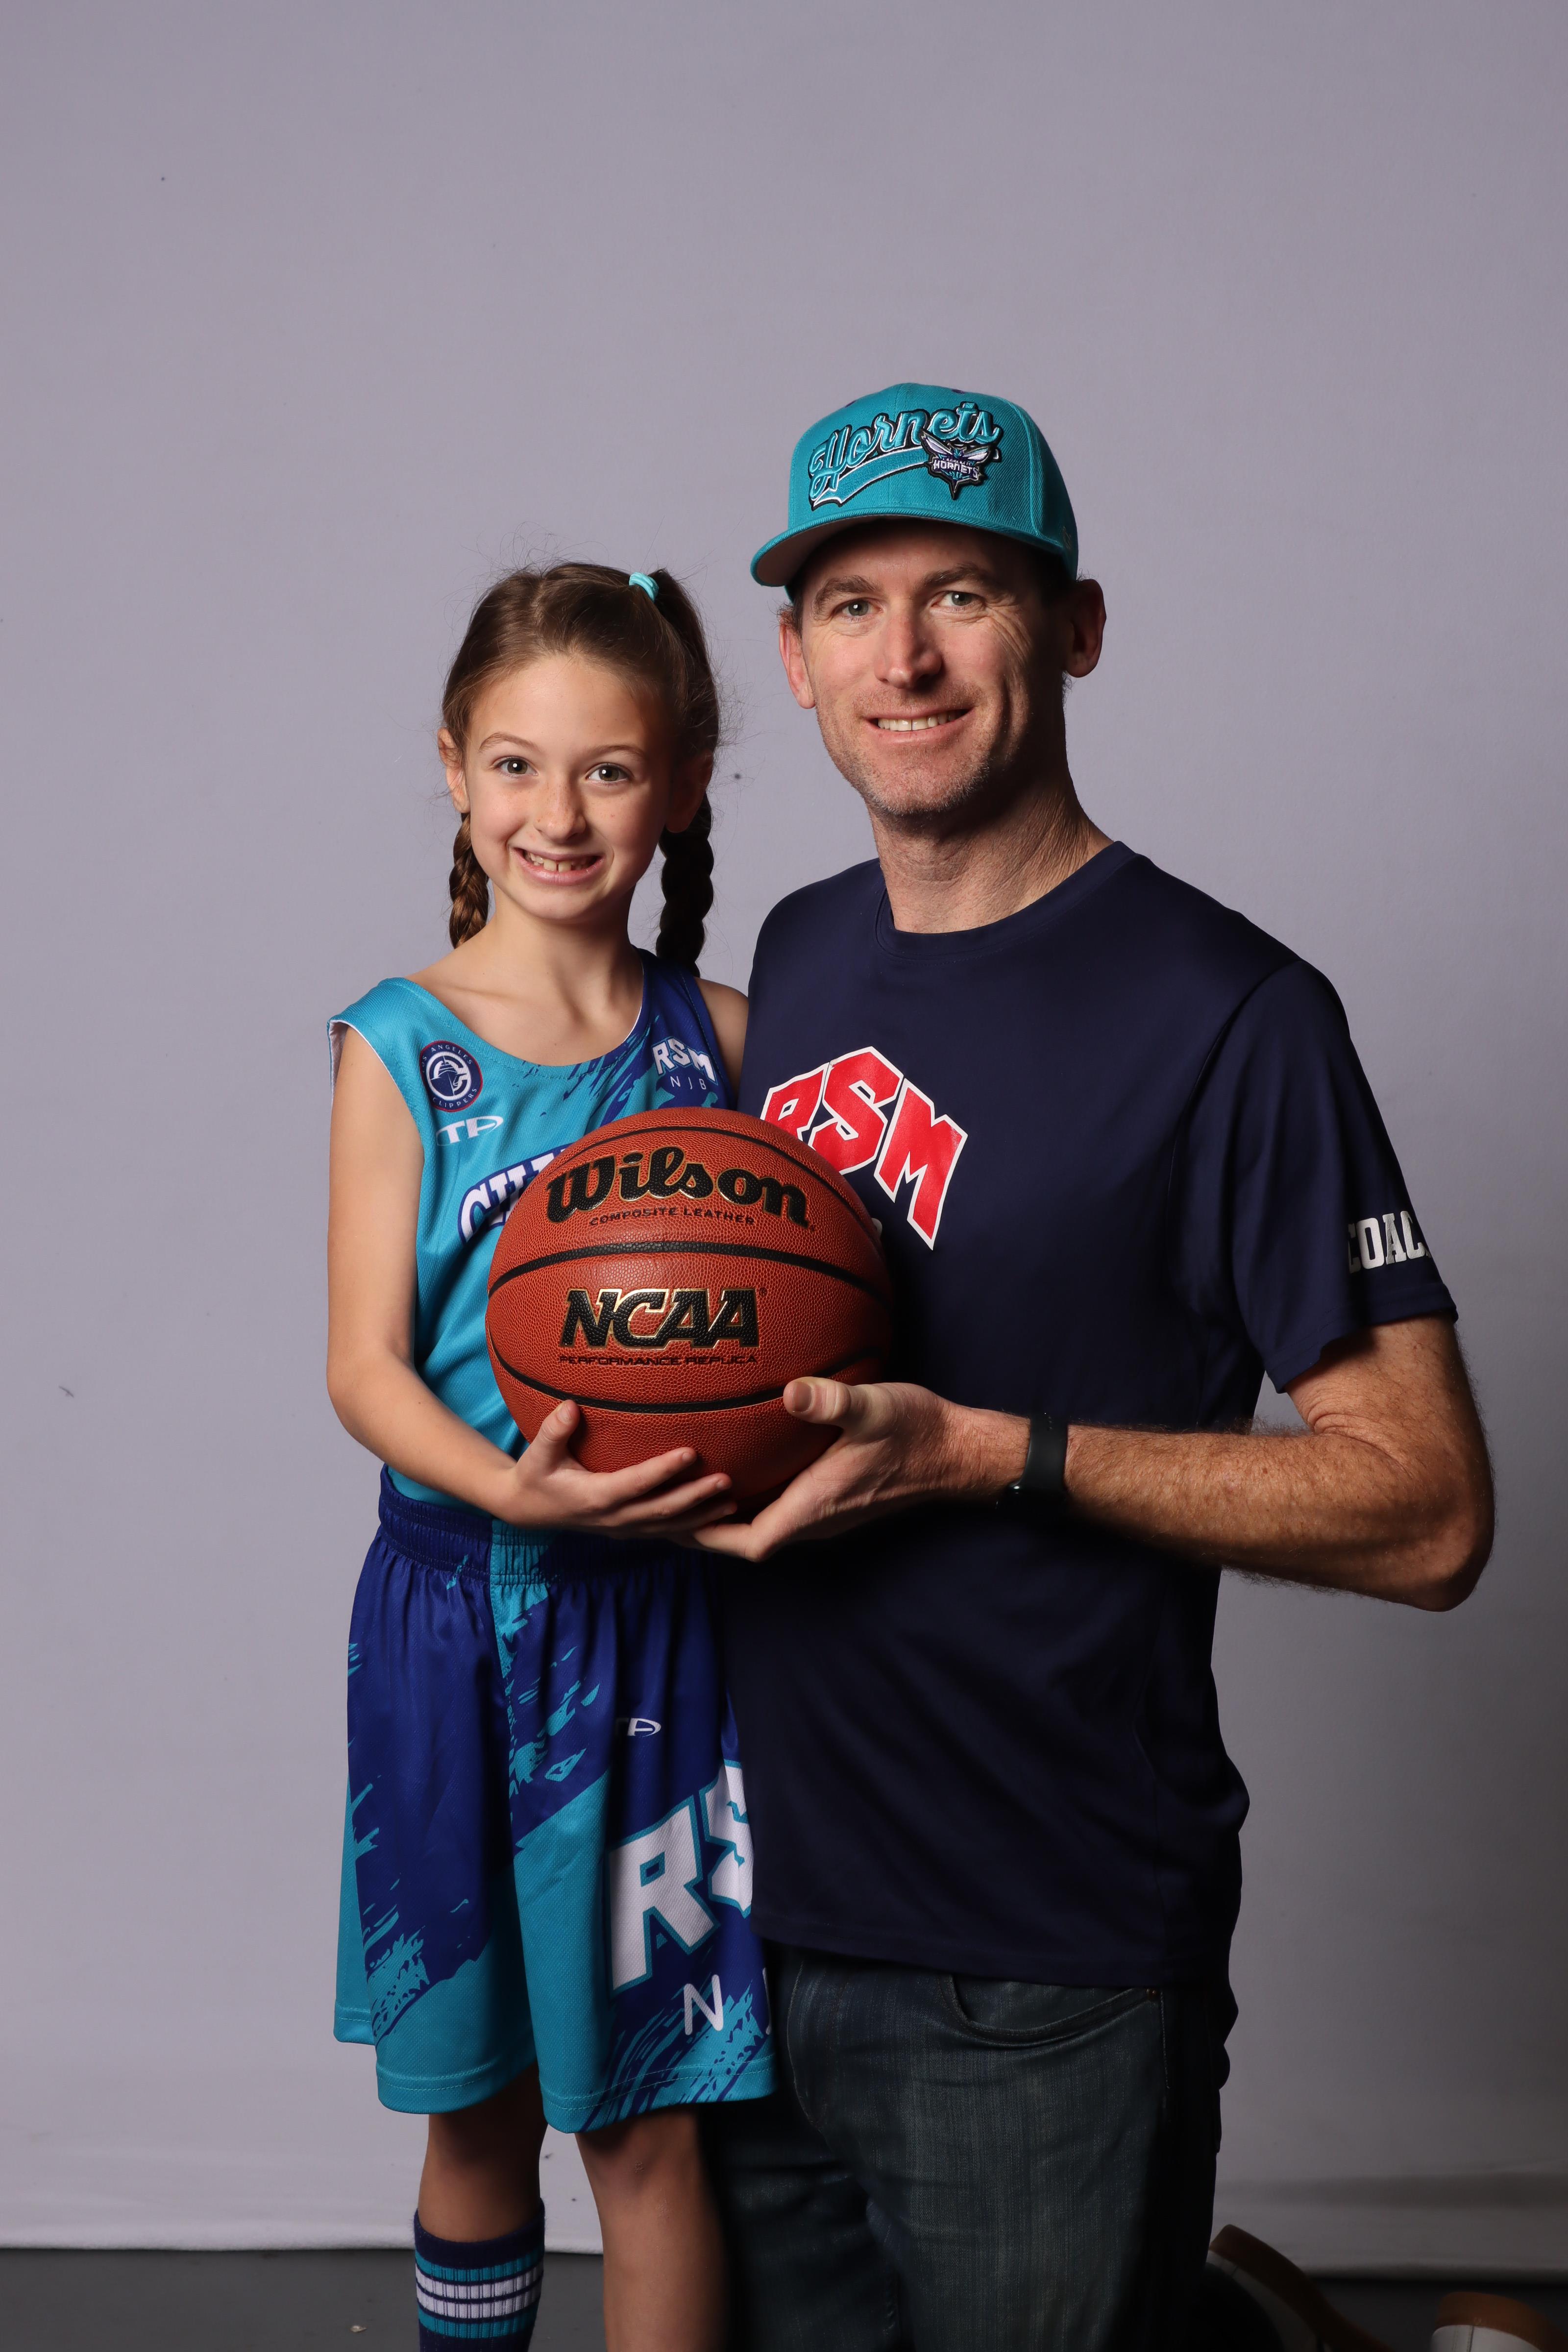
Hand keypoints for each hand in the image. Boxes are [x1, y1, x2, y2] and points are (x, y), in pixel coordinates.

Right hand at [494, 1400, 736, 1538]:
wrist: (529, 1509)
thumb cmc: (537, 1474)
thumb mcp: (537, 1453)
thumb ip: (553, 1431)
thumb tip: (570, 1407)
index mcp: (594, 1497)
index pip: (635, 1484)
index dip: (663, 1471)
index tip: (690, 1452)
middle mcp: (614, 1518)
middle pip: (662, 1511)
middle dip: (695, 1497)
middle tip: (725, 1479)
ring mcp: (624, 1528)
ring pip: (669, 1526)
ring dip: (701, 1515)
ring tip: (733, 1501)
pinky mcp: (631, 1530)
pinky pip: (667, 1532)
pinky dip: (694, 1526)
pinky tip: (719, 1515)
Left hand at [693, 1379, 1027, 1561]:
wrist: (958, 1450)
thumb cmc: (916, 1430)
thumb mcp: (872, 1407)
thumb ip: (831, 1402)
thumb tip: (793, 1392)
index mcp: (816, 1506)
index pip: (750, 1543)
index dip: (707, 1536)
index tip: (671, 1518)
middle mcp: (818, 1518)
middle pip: (749, 1539)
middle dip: (705, 1527)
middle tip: (666, 1504)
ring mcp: (829, 1511)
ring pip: (765, 1525)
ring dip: (729, 1514)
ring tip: (692, 1489)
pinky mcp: (837, 1498)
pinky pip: (784, 1508)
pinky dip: (755, 1497)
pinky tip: (742, 1467)